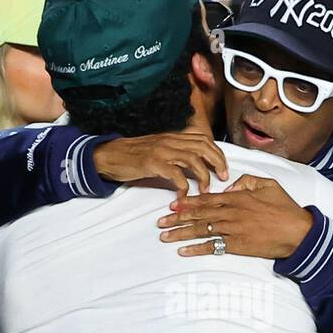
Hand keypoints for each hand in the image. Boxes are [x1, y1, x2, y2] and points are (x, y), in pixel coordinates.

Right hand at [92, 131, 228, 192]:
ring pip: (193, 159)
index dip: (217, 153)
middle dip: (217, 162)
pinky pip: (175, 174)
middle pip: (204, 147)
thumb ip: (176, 152)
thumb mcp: (159, 149)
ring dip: (203, 176)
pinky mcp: (153, 163)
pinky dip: (183, 186)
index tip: (223, 168)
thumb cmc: (134, 155)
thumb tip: (196, 162)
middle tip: (222, 178)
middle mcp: (170, 140)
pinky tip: (184, 196)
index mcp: (173, 137)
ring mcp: (162, 150)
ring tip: (205, 190)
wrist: (110, 155)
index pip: (203, 139)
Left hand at [156, 175, 313, 258]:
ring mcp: (232, 229)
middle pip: (198, 214)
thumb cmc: (285, 209)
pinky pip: (212, 247)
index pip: (206, 198)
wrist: (298, 232)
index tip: (173, 205)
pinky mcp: (237, 245)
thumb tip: (231, 185)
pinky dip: (196, 249)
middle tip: (160, 221)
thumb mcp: (269, 185)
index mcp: (237, 197)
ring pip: (201, 229)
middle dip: (177, 218)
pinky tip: (183, 251)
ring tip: (165, 236)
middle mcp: (230, 212)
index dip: (187, 202)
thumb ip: (248, 180)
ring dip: (180, 233)